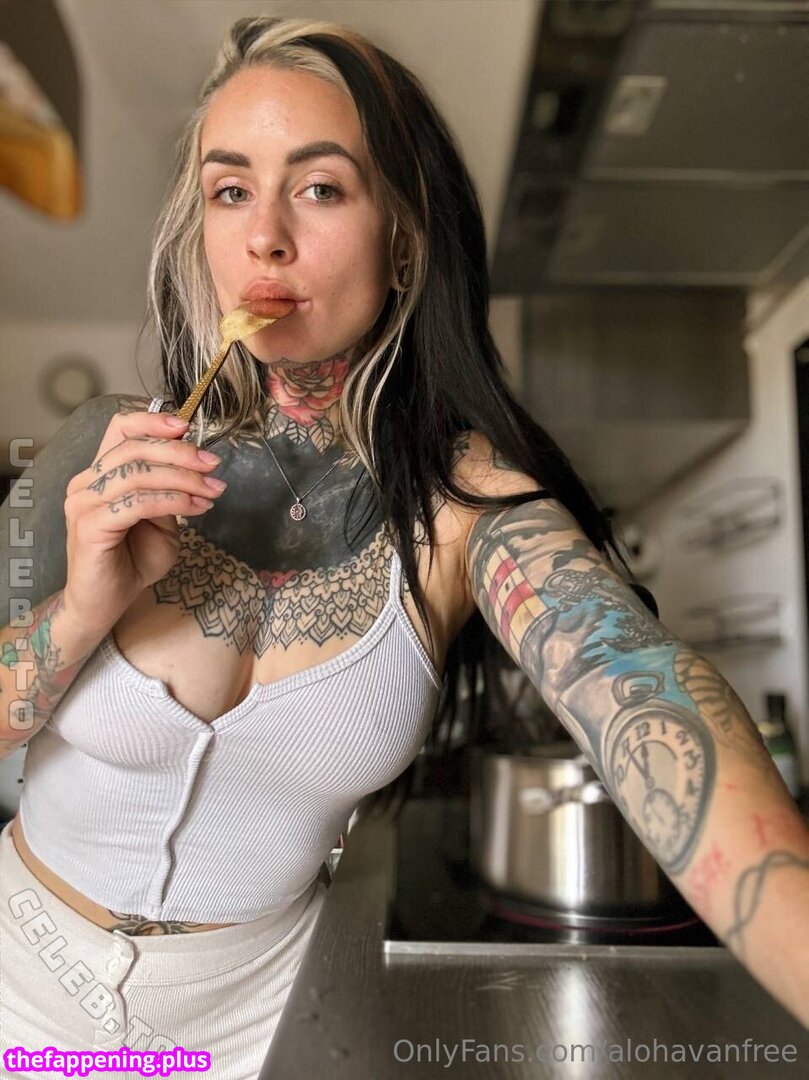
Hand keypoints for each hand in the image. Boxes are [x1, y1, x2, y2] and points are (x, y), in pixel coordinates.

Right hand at [62, 410, 226, 630]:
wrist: (106, 604)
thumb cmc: (132, 561)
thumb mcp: (161, 521)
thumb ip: (169, 492)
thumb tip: (194, 468)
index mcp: (101, 473)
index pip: (120, 429)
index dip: (152, 421)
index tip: (187, 426)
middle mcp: (86, 482)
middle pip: (134, 448)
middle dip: (180, 453)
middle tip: (213, 464)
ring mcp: (84, 503)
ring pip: (138, 474)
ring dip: (183, 479)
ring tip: (212, 491)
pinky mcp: (90, 526)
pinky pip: (137, 503)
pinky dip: (173, 501)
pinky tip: (197, 508)